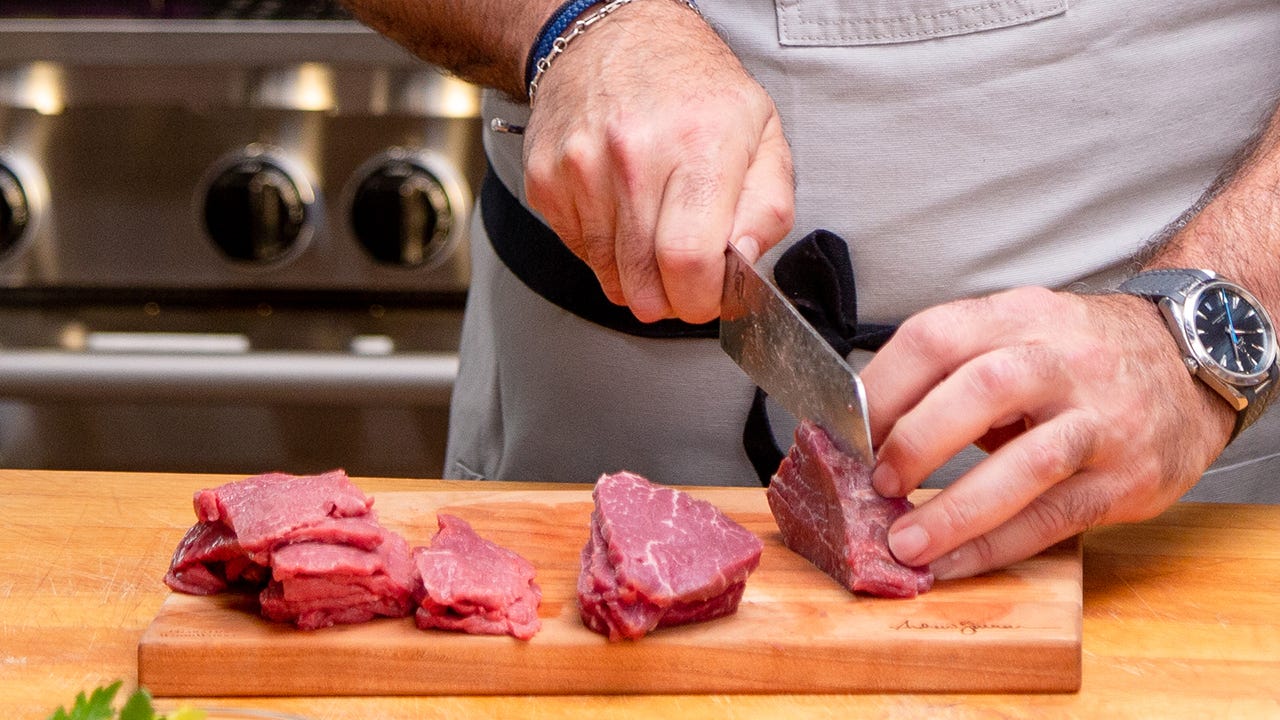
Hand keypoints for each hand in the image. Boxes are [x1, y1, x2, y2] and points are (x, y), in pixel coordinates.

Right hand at [521, 0, 793, 323]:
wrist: (612, 38)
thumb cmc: (692, 88)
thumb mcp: (761, 134)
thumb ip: (767, 208)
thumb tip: (742, 261)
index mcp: (699, 143)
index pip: (688, 261)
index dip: (700, 299)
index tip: (707, 296)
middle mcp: (634, 154)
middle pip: (645, 282)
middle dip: (670, 299)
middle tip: (684, 277)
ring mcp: (582, 168)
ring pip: (608, 275)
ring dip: (636, 276)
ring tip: (654, 234)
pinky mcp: (547, 179)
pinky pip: (579, 252)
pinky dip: (604, 249)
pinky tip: (620, 211)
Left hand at [860, 287, 1233, 578]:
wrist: (1191, 361)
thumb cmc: (1080, 356)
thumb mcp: (1018, 333)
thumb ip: (952, 370)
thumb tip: (866, 431)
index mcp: (1019, 316)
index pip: (936, 337)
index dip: (884, 387)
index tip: (846, 433)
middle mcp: (1063, 360)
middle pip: (982, 388)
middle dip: (917, 440)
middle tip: (875, 483)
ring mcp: (1102, 420)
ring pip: (1028, 462)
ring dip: (955, 508)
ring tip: (904, 543)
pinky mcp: (1127, 478)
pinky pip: (1054, 517)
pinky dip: (994, 546)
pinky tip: (951, 563)